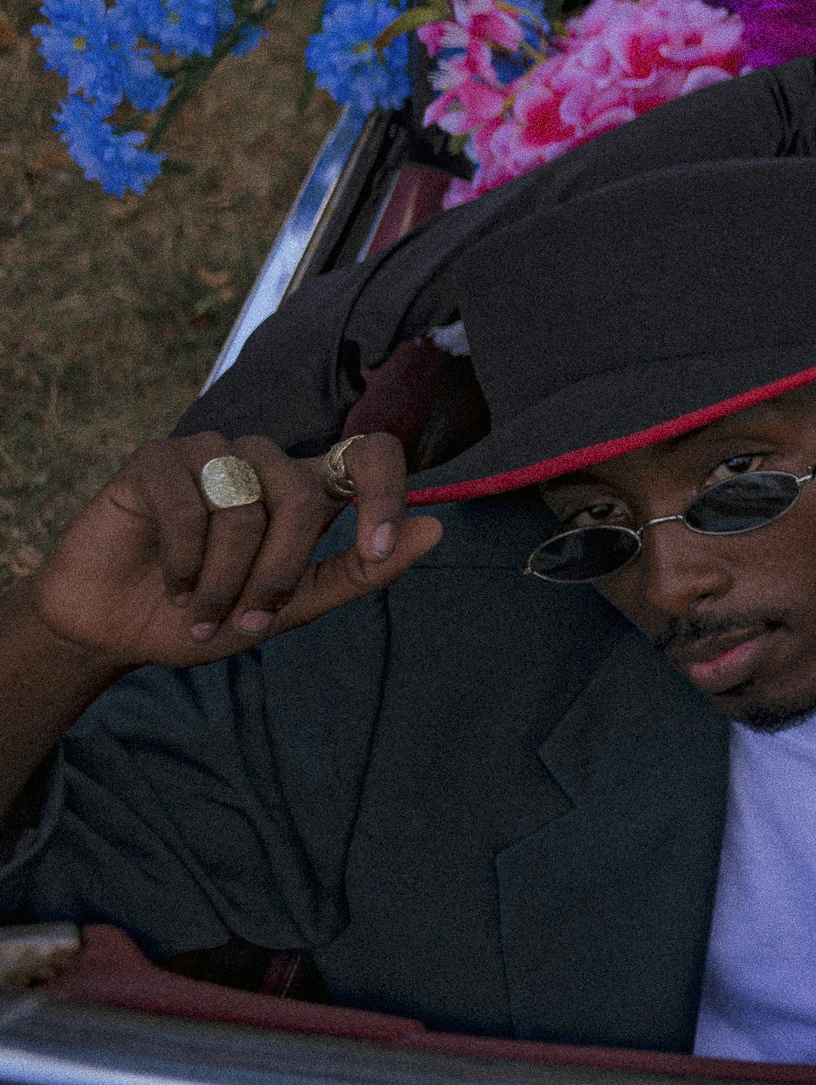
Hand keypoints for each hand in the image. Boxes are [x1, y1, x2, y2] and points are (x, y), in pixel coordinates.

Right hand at [11, 431, 439, 679]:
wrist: (113, 631)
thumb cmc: (206, 616)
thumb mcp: (291, 607)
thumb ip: (361, 570)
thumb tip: (435, 529)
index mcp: (306, 488)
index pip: (372, 453)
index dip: (387, 492)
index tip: (379, 548)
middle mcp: (264, 460)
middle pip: (304, 498)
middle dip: (277, 573)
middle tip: (246, 620)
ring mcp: (211, 453)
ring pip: (247, 507)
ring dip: (225, 577)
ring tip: (201, 610)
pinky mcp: (157, 460)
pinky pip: (190, 506)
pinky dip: (185, 560)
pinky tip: (173, 583)